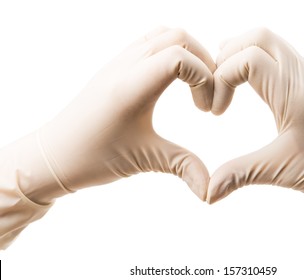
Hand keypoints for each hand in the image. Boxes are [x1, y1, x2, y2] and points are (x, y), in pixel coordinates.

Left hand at [31, 27, 214, 201]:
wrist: (53, 155)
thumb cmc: (93, 159)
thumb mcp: (144, 161)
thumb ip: (183, 168)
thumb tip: (210, 191)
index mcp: (131, 88)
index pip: (180, 57)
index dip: (206, 79)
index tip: (205, 111)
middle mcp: (125, 66)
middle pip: (179, 37)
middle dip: (204, 63)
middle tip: (206, 97)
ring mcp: (118, 61)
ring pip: (165, 34)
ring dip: (189, 54)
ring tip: (194, 86)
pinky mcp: (116, 65)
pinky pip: (150, 41)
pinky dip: (172, 52)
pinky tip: (172, 82)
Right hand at [208, 28, 303, 204]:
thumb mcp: (283, 172)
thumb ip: (240, 175)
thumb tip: (207, 193)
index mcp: (295, 92)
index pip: (247, 59)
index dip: (221, 80)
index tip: (217, 113)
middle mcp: (302, 74)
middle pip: (257, 37)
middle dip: (227, 57)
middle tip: (217, 89)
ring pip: (267, 40)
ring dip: (240, 55)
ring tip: (227, 86)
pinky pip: (278, 53)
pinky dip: (254, 60)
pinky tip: (248, 86)